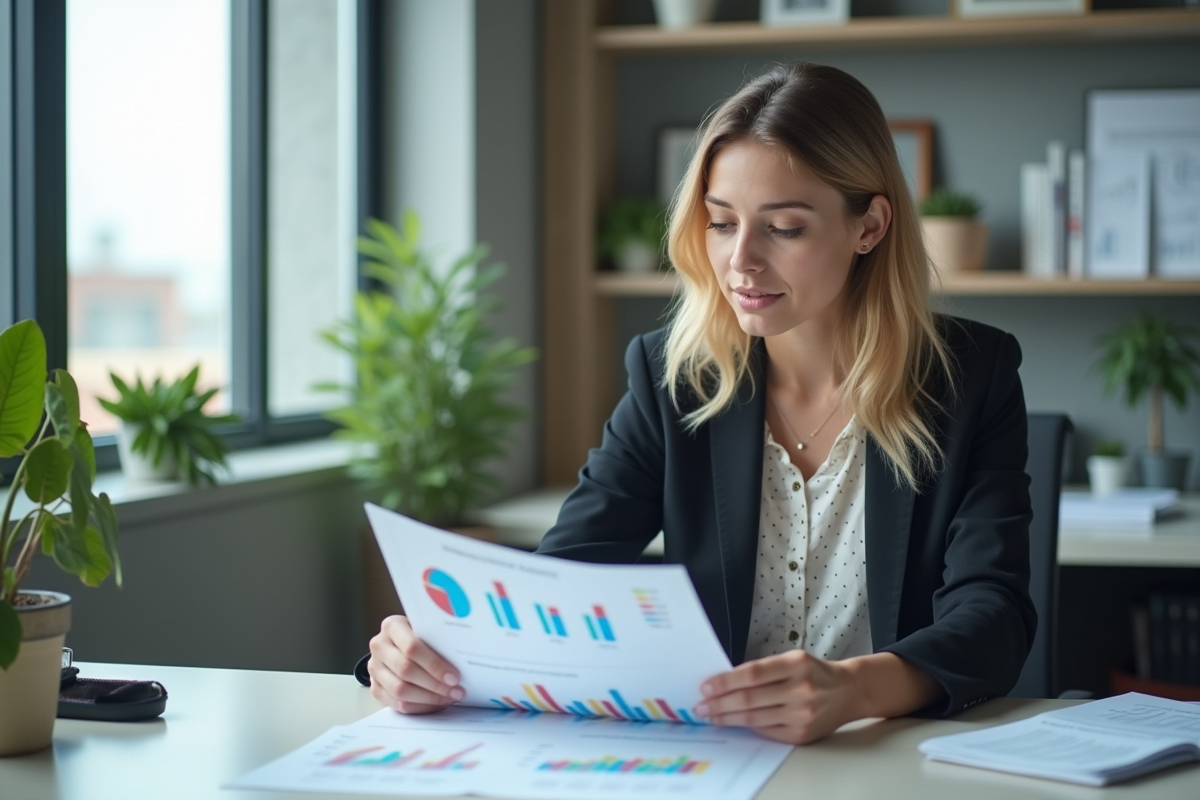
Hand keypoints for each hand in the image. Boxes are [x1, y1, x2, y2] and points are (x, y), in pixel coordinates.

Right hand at [367, 615, 463, 714]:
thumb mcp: (427, 629)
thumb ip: (438, 639)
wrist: (398, 643)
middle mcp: (379, 646)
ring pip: (400, 690)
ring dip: (429, 698)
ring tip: (449, 698)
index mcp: (392, 626)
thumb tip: (464, 659)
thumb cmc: (421, 635)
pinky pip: (397, 704)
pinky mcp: (375, 688)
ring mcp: (374, 668)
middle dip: (435, 684)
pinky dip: (420, 707)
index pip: (412, 647)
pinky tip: (436, 704)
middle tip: (457, 691)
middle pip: (406, 670)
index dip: (434, 665)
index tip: (455, 677)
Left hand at [694, 650, 859, 744]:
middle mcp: (800, 690)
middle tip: (701, 705)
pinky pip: (766, 731)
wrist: (848, 692)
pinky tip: (734, 723)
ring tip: (711, 715)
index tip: (706, 686)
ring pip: (755, 718)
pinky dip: (747, 727)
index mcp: (796, 665)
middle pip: (749, 699)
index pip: (752, 674)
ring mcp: (802, 715)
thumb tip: (725, 681)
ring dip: (728, 718)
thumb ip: (763, 670)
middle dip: (720, 703)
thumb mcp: (792, 659)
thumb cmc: (814, 673)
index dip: (725, 681)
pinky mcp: (801, 734)